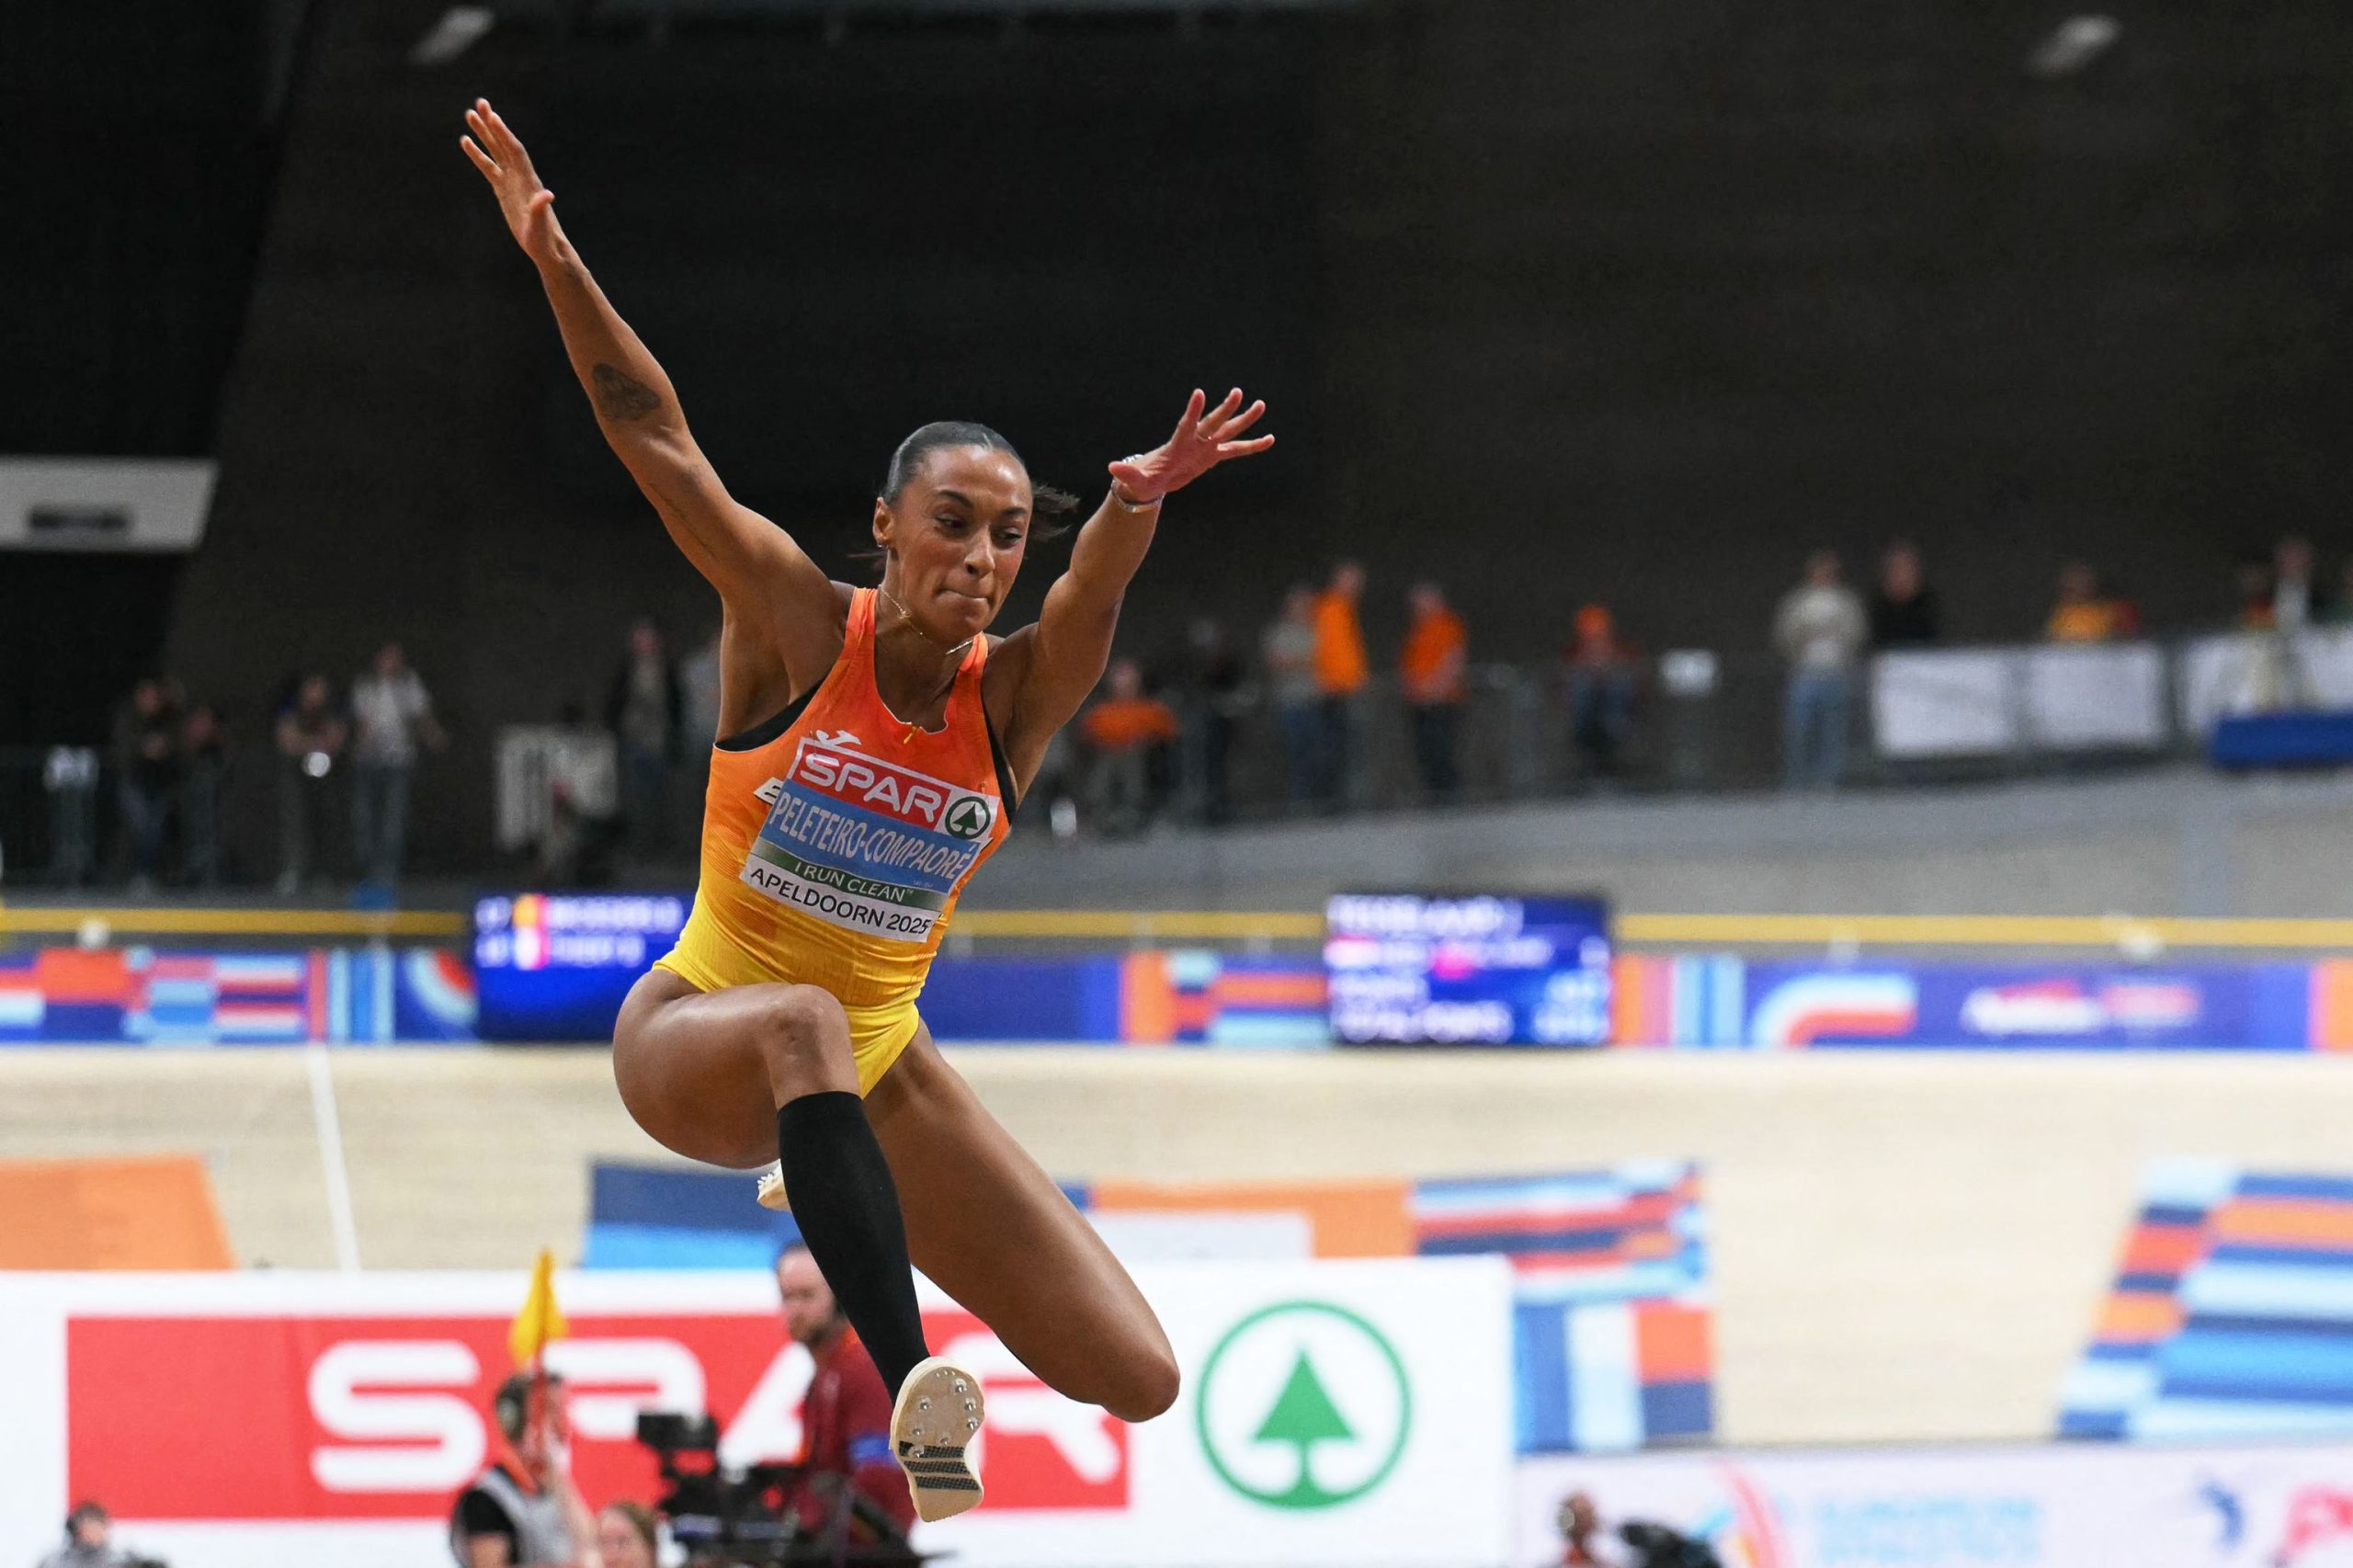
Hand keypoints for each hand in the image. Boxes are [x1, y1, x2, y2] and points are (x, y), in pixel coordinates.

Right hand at [460, 99, 562, 265]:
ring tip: (469, 114)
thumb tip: (547, 194)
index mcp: (529, 182)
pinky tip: (465, 142)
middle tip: (480, 103)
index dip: (504, 134)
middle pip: (504, 144)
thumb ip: (541, 210)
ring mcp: (512, 182)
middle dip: (493, 124)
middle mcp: (521, 177)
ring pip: (495, 152)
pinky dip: (478, 154)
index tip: (493, 116)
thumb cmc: (544, 241)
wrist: (546, 249)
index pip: (515, 151)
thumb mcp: (540, 227)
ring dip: (484, 133)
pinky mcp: (503, 190)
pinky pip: (489, 167)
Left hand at [1108, 388, 1273, 504]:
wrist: (1152, 481)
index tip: (1199, 393)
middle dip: (1224, 409)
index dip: (1193, 411)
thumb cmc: (1143, 480)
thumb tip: (1111, 469)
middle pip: (1212, 423)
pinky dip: (1252, 446)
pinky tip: (1269, 440)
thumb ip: (1127, 474)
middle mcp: (1194, 441)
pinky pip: (1236, 450)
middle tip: (1237, 392)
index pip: (1186, 425)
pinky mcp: (1212, 456)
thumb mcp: (1135, 480)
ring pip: (1228, 430)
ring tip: (1261, 405)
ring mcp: (1205, 447)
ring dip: (1244, 419)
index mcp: (1177, 445)